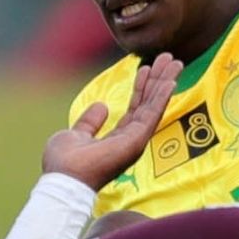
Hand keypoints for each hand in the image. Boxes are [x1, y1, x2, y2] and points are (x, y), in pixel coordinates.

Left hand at [41, 53, 182, 189]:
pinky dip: (162, 97)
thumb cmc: (65, 163)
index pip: (134, 110)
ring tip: (175, 62)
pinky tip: (171, 81)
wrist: (63, 178)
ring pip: (153, 106)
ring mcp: (135, 141)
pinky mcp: (136, 140)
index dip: (141, 88)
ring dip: (164, 83)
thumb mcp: (75, 134)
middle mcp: (130, 140)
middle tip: (169, 60)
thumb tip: (102, 106)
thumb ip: (90, 122)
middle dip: (158, 81)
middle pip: (148, 105)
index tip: (146, 68)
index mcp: (117, 140)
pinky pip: (152, 114)